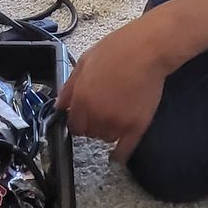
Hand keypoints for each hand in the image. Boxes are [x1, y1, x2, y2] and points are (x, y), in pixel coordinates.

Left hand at [56, 13, 173, 158]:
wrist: (148, 50)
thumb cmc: (117, 49)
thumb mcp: (84, 62)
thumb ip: (69, 87)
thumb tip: (59, 106)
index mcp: (81, 100)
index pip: (73, 125)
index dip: (78, 121)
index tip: (82, 118)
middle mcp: (97, 115)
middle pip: (89, 133)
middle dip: (93, 124)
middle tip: (102, 111)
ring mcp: (117, 122)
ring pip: (106, 138)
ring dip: (108, 131)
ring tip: (116, 115)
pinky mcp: (137, 126)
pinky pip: (124, 149)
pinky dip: (119, 155)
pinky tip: (116, 157)